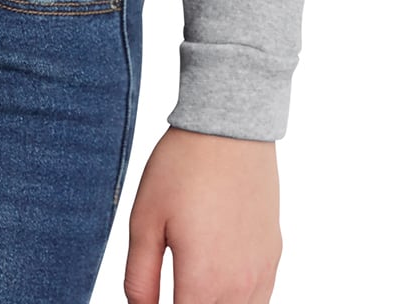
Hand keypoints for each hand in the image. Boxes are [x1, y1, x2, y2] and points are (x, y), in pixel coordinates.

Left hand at [120, 128, 281, 303]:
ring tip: (192, 286)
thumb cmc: (182, 167)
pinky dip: (238, 300)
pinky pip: (259, 300)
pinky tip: (218, 283)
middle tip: (170, 286)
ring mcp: (261, 273)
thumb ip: (140, 278)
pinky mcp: (272, 256)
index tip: (152, 300)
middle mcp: (238, 287)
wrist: (229, 127)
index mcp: (202, 283)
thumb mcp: (144, 220)